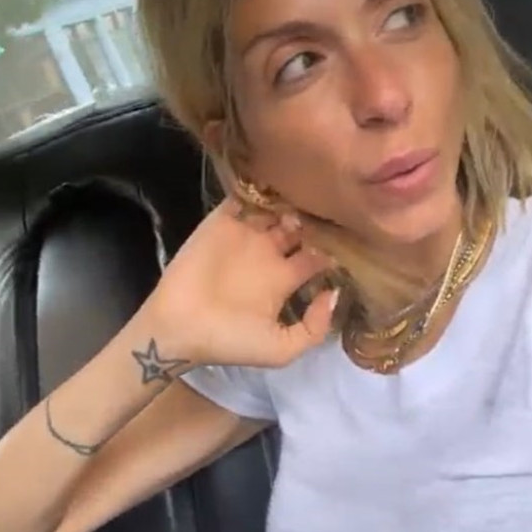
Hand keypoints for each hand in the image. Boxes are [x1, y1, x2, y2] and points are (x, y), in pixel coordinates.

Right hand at [141, 173, 337, 367]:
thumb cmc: (230, 342)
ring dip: (289, 199)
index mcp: (285, 280)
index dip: (333, 245)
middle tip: (329, 206)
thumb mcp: (282, 349)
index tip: (351, 234)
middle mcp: (268, 254)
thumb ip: (314, 327)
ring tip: (304, 192)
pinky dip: (255, 188)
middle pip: (300, 226)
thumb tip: (334, 293)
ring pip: (274, 207)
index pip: (317, 255)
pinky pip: (241, 198)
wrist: (180, 330)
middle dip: (314, 216)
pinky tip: (273, 182)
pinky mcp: (220, 223)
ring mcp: (244, 236)